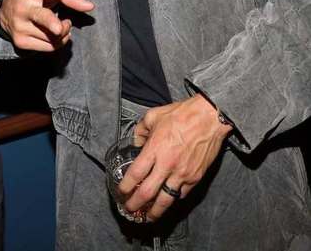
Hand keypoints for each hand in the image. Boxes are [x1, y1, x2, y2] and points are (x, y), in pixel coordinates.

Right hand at [0, 0, 93, 50]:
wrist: (6, 11)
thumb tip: (91, 7)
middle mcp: (23, 8)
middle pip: (41, 17)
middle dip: (51, 23)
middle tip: (59, 28)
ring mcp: (20, 26)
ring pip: (52, 36)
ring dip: (63, 33)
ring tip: (61, 25)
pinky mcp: (20, 42)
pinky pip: (49, 47)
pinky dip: (57, 42)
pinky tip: (54, 34)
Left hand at [118, 95, 232, 220]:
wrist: (209, 118)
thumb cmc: (181, 114)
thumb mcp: (153, 116)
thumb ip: (141, 131)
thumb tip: (136, 142)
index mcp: (154, 149)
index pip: (135, 174)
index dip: (126, 186)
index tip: (121, 192)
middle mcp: (167, 165)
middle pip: (147, 193)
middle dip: (135, 204)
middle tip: (129, 209)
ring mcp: (182, 174)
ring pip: (165, 200)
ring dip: (154, 211)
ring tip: (147, 217)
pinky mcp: (195, 178)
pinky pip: (181, 194)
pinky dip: (172, 199)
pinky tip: (166, 200)